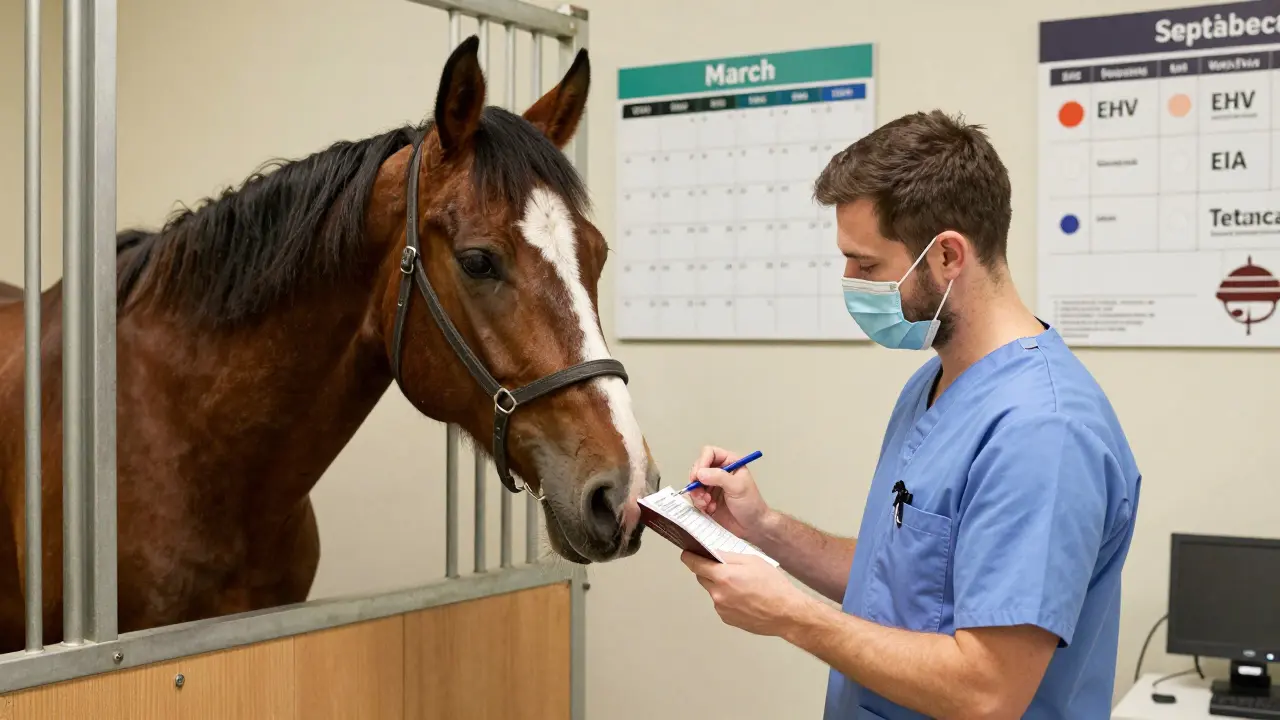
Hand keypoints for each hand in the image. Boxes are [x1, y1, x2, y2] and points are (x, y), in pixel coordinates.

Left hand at [680, 550, 808, 635]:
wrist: (786, 613)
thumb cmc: (774, 587)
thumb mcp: (753, 560)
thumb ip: (729, 555)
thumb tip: (714, 552)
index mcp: (723, 576)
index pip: (695, 564)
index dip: (689, 557)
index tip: (686, 554)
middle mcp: (718, 594)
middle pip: (702, 578)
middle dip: (709, 571)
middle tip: (726, 568)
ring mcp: (721, 608)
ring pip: (713, 592)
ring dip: (720, 586)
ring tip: (743, 586)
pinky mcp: (727, 619)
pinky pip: (721, 604)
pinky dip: (727, 599)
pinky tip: (745, 598)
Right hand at [686, 445, 771, 542]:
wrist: (752, 526)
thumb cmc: (751, 504)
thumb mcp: (738, 487)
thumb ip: (719, 477)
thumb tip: (700, 473)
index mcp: (729, 463)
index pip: (709, 453)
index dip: (702, 462)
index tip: (699, 475)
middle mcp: (718, 472)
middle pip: (698, 468)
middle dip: (697, 480)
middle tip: (701, 492)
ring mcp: (711, 486)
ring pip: (694, 484)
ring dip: (697, 494)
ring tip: (707, 502)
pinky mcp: (706, 499)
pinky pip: (695, 498)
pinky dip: (699, 503)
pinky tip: (710, 509)